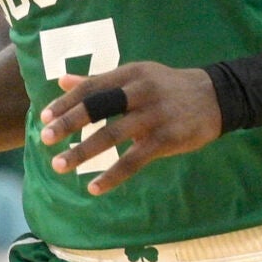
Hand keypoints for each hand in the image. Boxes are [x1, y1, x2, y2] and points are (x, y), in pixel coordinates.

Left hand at [39, 64, 221, 194]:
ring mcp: (155, 115)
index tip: (44, 117)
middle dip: (69, 123)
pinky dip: (113, 175)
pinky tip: (94, 187)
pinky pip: (134, 160)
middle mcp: (140, 91)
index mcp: (129, 74)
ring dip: (83, 151)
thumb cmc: (166, 87)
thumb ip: (98, 81)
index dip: (66, 102)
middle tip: (45, 138)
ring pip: (112, 135)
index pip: (91, 86)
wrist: (217, 97)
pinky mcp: (167, 139)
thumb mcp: (135, 76)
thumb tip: (61, 81)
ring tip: (60, 165)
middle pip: (98, 107)